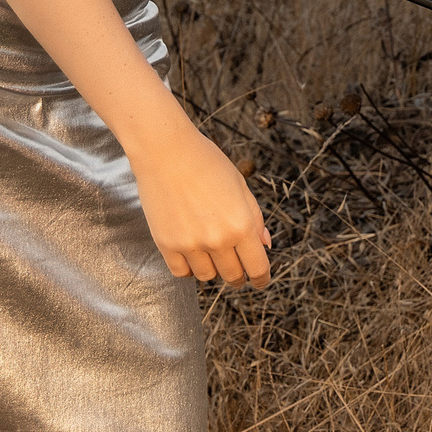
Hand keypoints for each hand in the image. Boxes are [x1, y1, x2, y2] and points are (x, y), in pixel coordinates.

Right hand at [128, 117, 271, 287]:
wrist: (166, 151)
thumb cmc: (207, 163)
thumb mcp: (241, 186)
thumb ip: (255, 219)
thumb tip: (265, 245)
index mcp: (241, 225)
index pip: (257, 268)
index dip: (261, 278)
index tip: (259, 280)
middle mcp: (218, 239)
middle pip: (233, 276)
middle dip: (238, 274)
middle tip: (236, 266)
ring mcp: (191, 244)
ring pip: (207, 276)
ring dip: (213, 269)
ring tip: (210, 251)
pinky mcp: (167, 245)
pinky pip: (181, 272)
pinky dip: (189, 267)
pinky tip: (191, 252)